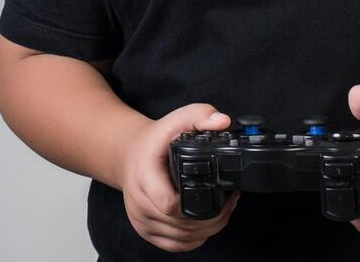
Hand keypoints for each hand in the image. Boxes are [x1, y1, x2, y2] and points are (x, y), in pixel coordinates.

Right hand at [118, 103, 240, 252]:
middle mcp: (139, 202)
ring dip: (208, 229)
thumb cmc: (154, 141)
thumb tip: (222, 122)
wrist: (128, 155)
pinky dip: (195, 239)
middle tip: (231, 200)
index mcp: (144, 176)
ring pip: (181, 238)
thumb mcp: (176, 119)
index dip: (197, 205)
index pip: (169, 205)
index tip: (218, 192)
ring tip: (224, 210)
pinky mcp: (146, 231)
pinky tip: (207, 224)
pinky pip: (175, 245)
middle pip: (181, 225)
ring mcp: (141, 220)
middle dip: (213, 217)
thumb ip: (200, 115)